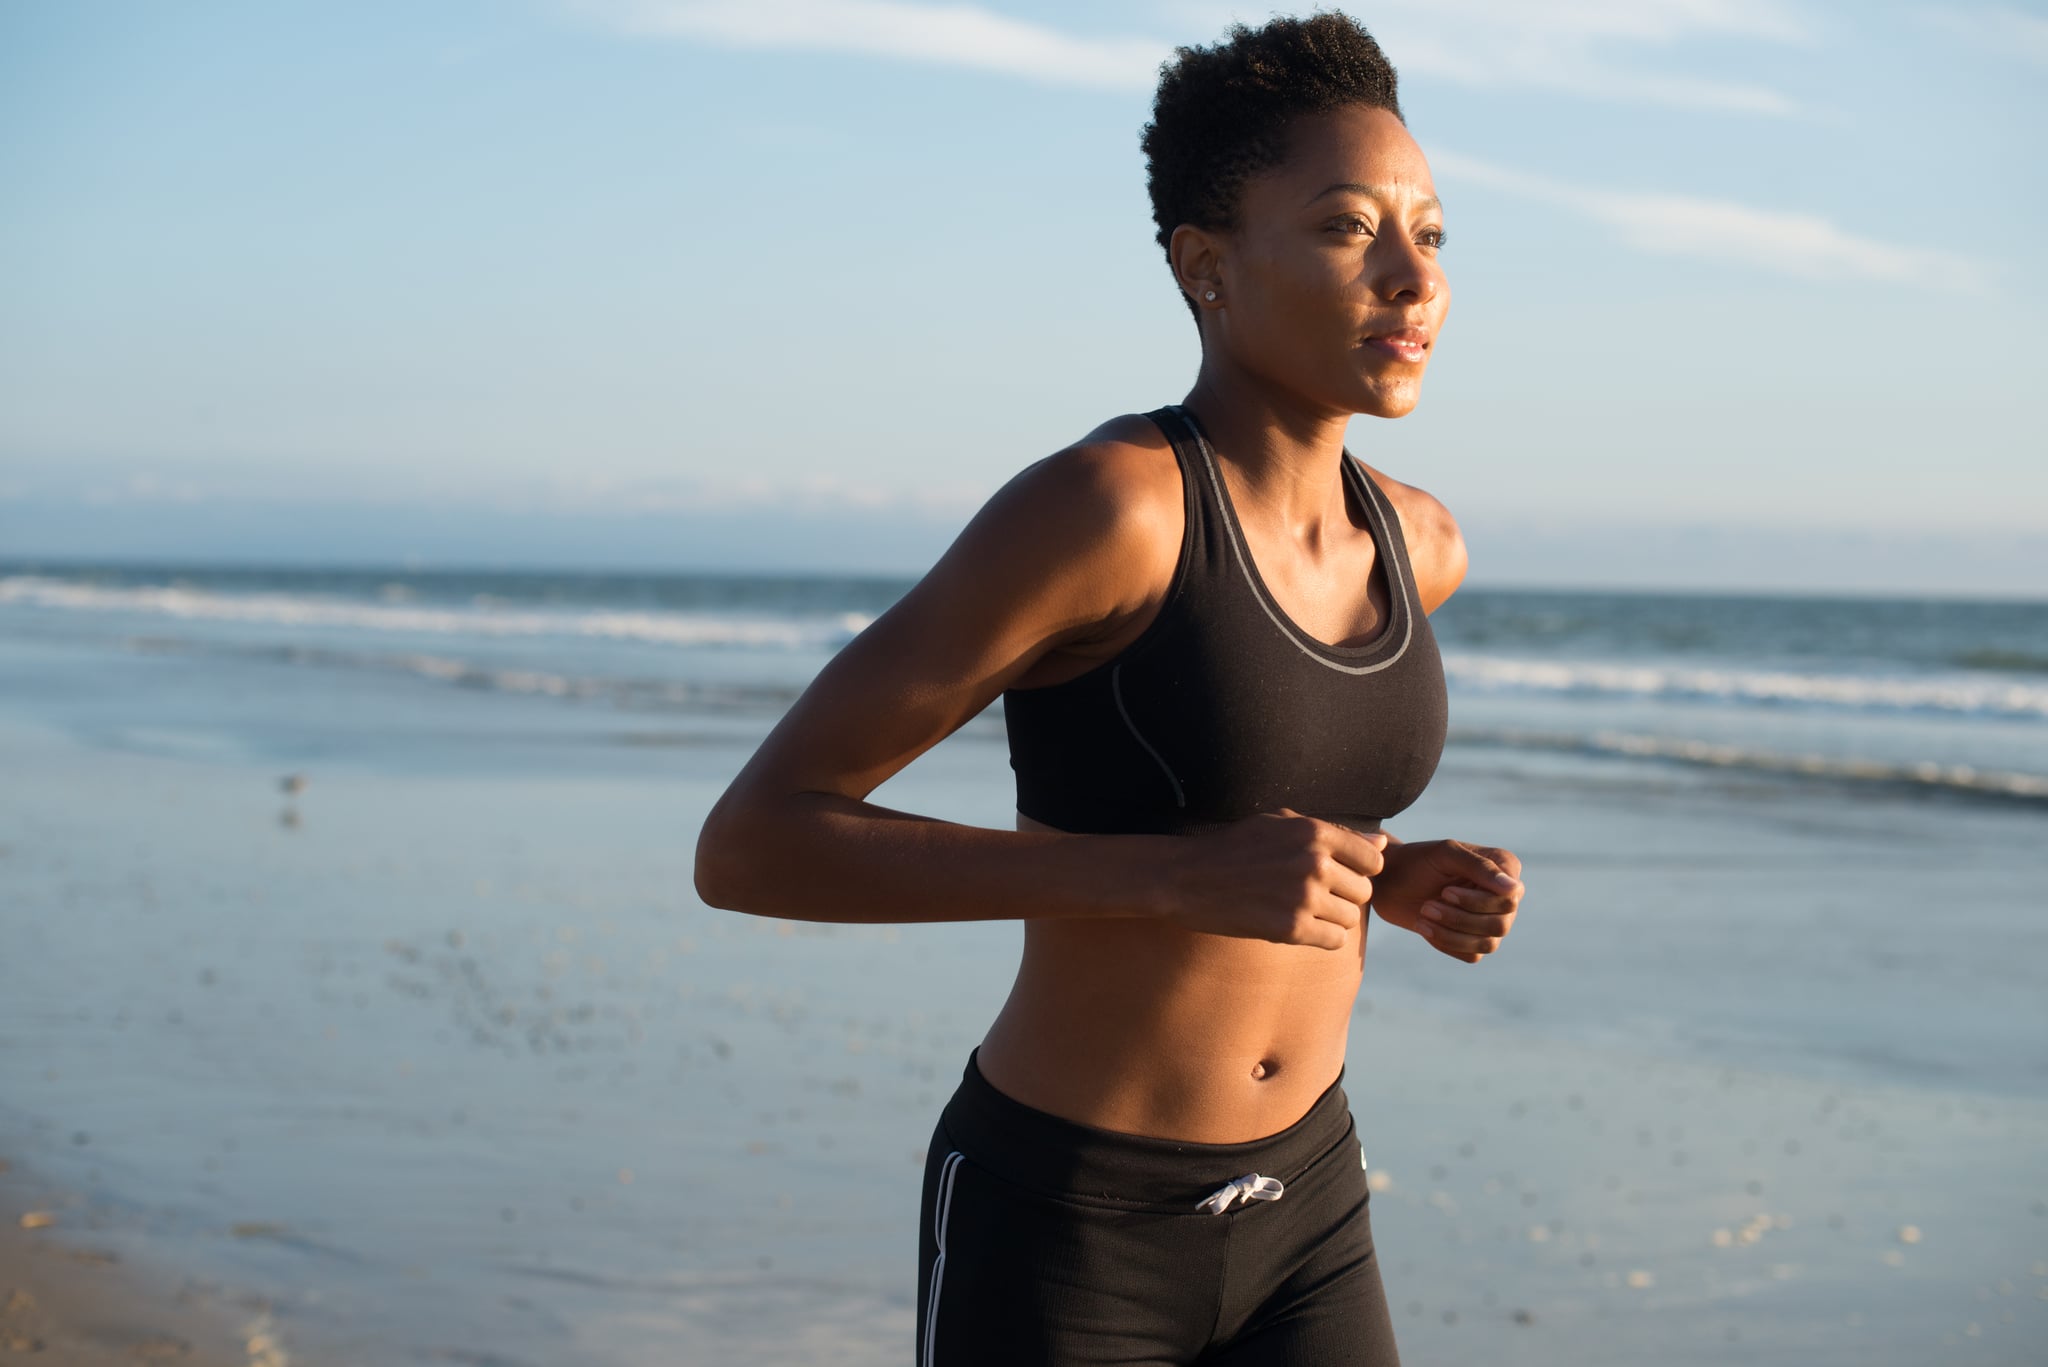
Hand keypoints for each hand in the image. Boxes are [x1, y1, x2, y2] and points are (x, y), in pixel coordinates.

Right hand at [1161, 808, 1385, 950]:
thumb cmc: (1234, 847)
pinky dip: (1321, 938)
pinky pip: (1334, 941)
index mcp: (1315, 832)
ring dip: (1332, 919)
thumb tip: (1382, 844)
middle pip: (1364, 892)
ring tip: (1301, 911)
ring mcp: (1304, 897)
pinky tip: (1297, 927)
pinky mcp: (1290, 929)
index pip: (1373, 860)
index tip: (1335, 875)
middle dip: (1343, 896)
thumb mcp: (1281, 824)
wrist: (1186, 877)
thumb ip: (1335, 834)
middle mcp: (1315, 863)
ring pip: (1350, 919)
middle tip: (1311, 896)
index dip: (1358, 870)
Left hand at [1369, 839, 1522, 963]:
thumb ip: (1480, 867)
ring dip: (1451, 933)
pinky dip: (1446, 943)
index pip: (1510, 898)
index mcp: (1505, 868)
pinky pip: (1472, 955)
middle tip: (1428, 906)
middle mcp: (1503, 896)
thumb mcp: (1446, 855)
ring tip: (1424, 914)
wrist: (1390, 879)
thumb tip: (1514, 889)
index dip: (1479, 902)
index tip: (1446, 892)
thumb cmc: (1419, 860)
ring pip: (1488, 943)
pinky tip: (1424, 926)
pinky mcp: (1472, 940)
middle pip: (1500, 924)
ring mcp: (1490, 920)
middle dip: (1460, 919)